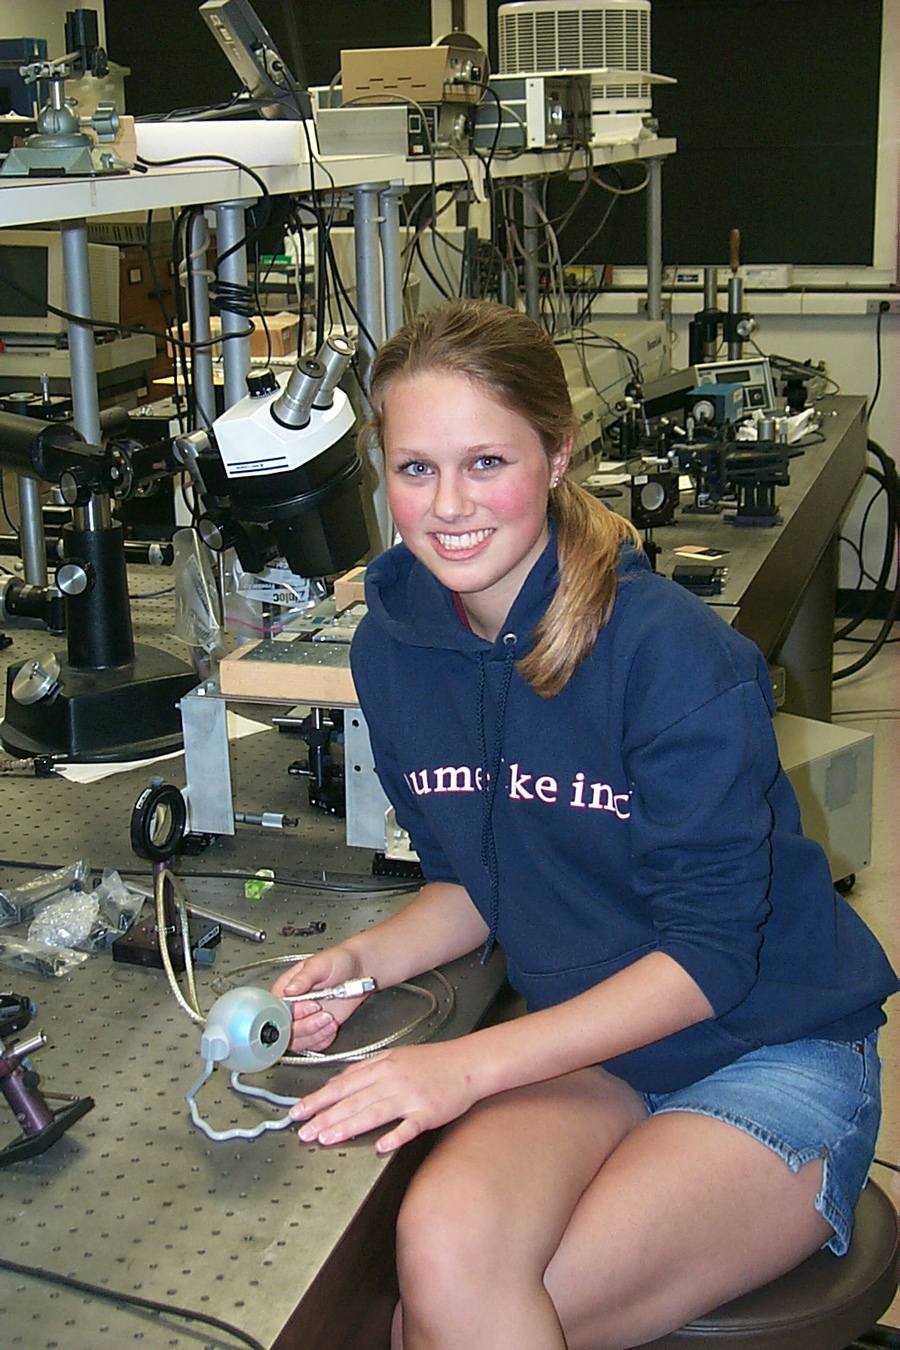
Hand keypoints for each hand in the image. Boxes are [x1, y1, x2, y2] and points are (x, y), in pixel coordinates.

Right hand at [271, 945, 369, 1053]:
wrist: (358, 970)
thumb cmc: (337, 961)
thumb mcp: (320, 964)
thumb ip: (304, 977)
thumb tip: (289, 989)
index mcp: (284, 990)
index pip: (277, 1010)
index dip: (293, 1013)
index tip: (312, 1005)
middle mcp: (291, 1008)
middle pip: (285, 1030)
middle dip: (307, 1026)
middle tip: (324, 1014)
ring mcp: (303, 1020)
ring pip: (298, 1041)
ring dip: (316, 1034)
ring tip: (330, 1020)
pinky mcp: (316, 1029)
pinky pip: (313, 1045)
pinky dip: (323, 1040)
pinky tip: (332, 1027)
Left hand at [289, 1038, 480, 1152]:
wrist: (468, 1063)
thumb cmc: (433, 1061)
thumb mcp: (395, 1056)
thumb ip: (366, 1068)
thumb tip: (339, 1082)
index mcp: (382, 1066)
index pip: (342, 1084)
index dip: (318, 1099)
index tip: (298, 1111)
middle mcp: (392, 1080)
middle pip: (353, 1099)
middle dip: (324, 1116)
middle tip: (303, 1131)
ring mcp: (410, 1096)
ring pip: (373, 1111)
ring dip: (348, 1125)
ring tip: (326, 1138)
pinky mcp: (428, 1112)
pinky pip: (409, 1126)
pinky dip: (395, 1136)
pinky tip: (380, 1146)